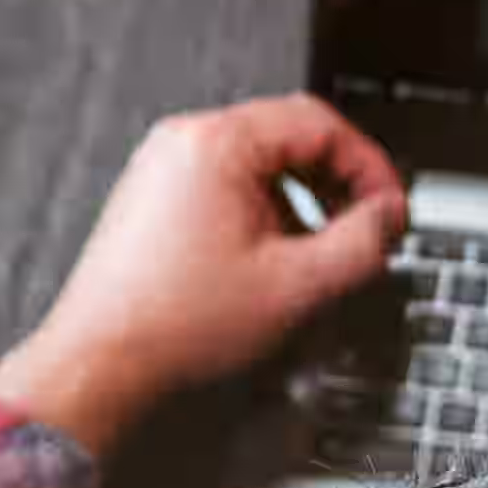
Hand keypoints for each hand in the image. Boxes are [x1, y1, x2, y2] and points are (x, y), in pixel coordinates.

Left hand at [0, 99, 405, 456]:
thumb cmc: (175, 326)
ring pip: (260, 165)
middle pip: (289, 138)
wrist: (99, 365)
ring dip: (304, 202)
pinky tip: (273, 263)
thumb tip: (388, 217)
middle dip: (338, 184)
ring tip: (319, 254)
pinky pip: (228, 187)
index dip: (369, 165)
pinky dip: (265, 215)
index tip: (388, 207)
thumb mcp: (297, 286)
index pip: (319, 122)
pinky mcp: (154, 201)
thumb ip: (361, 244)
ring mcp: (163, 170)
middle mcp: (183, 144)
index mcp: (216, 144)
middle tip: (366, 228)